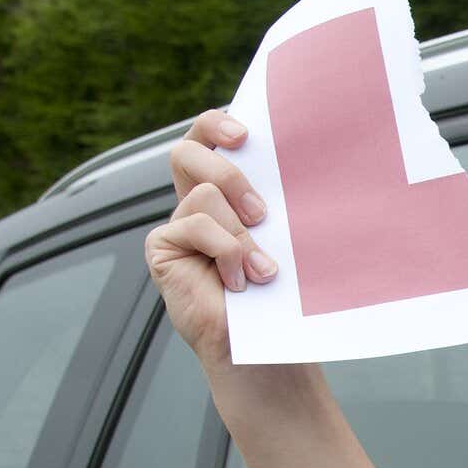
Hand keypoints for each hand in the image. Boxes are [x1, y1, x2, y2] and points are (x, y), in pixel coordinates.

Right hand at [141, 110, 277, 368]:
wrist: (264, 343)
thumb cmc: (281, 294)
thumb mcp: (284, 239)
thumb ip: (277, 204)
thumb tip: (304, 168)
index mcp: (225, 193)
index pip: (207, 138)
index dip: (215, 124)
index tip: (244, 134)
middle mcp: (195, 203)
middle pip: (186, 152)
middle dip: (226, 173)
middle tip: (260, 211)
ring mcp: (177, 225)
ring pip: (203, 195)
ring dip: (240, 234)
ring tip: (261, 269)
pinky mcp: (163, 248)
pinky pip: (194, 225)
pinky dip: (225, 251)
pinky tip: (239, 281)